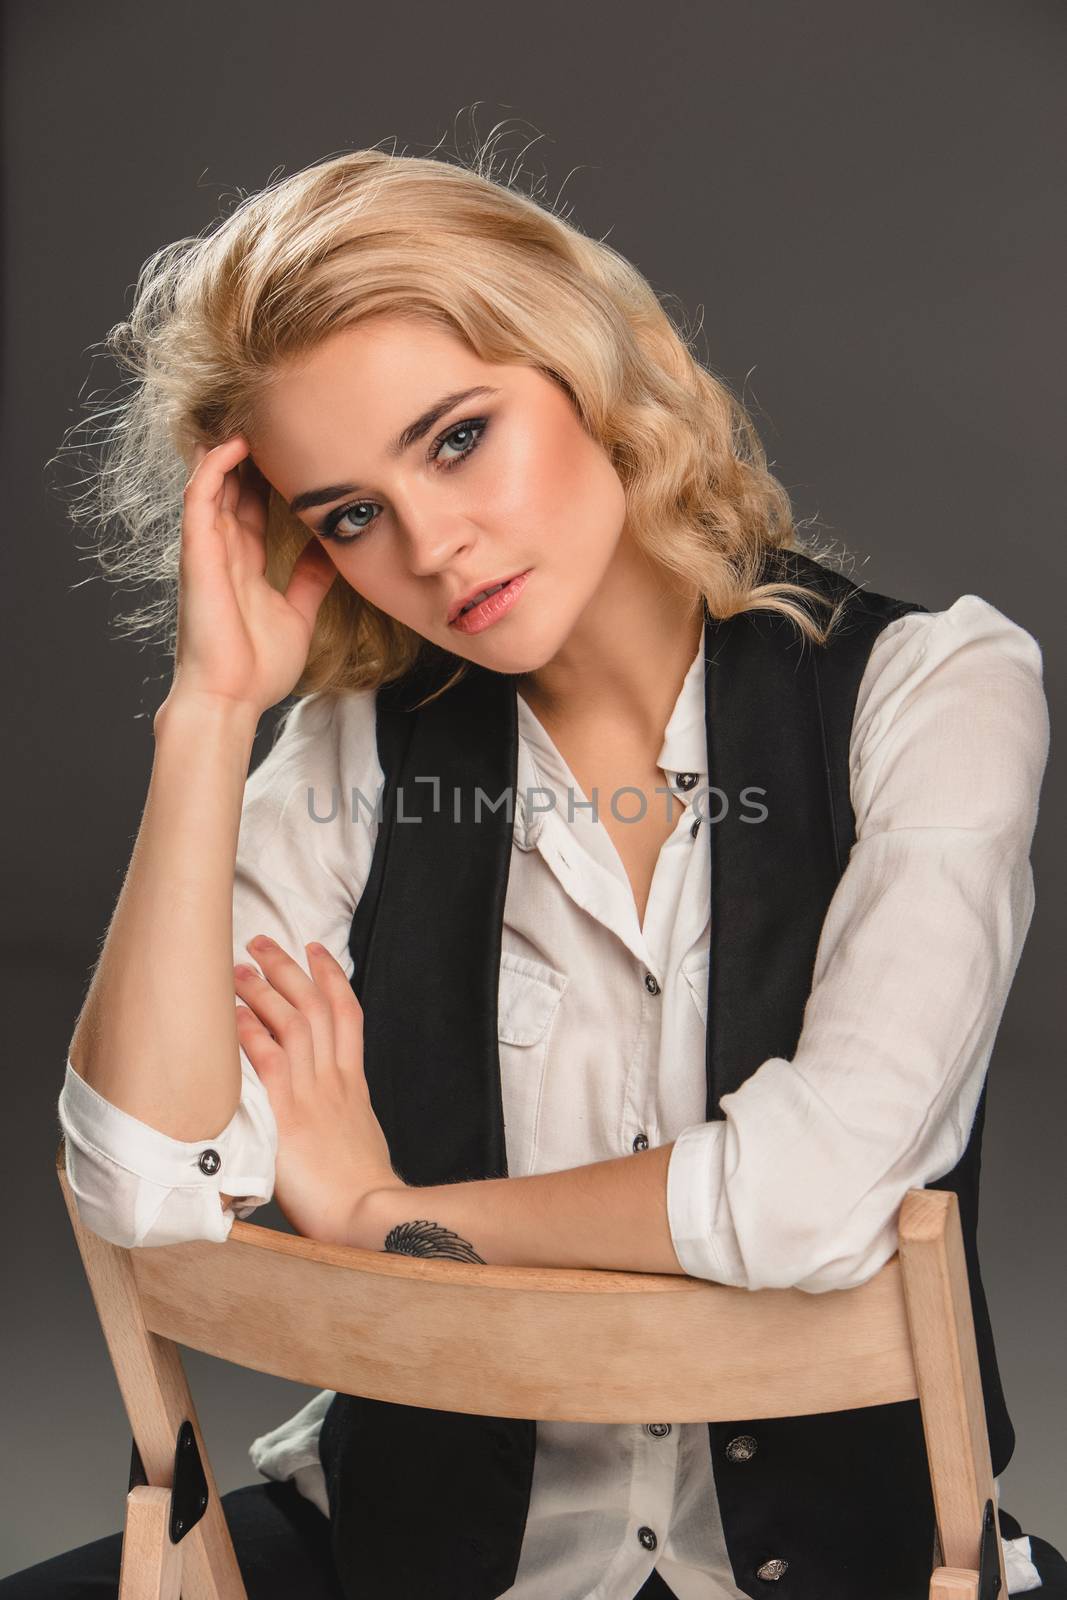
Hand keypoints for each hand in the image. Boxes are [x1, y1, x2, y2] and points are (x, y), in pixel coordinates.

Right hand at [160, 435, 338, 723]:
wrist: (232, 699)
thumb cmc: (258, 668)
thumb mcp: (299, 615)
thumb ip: (310, 582)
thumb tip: (329, 554)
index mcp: (245, 564)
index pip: (254, 506)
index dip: (270, 476)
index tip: (298, 449)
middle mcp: (224, 551)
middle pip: (234, 486)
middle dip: (252, 454)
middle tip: (277, 418)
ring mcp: (208, 549)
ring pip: (213, 482)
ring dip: (229, 448)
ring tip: (252, 414)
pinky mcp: (197, 553)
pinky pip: (199, 498)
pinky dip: (213, 467)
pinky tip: (233, 443)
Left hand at [233, 936, 404, 1244]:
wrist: (369, 1219)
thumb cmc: (362, 1196)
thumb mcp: (358, 1145)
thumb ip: (339, 1122)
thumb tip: (321, 1121)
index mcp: (352, 1086)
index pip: (347, 1013)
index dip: (331, 977)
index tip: (316, 951)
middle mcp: (334, 1081)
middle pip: (315, 1006)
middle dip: (289, 969)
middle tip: (262, 944)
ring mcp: (312, 1096)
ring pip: (292, 1024)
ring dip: (264, 991)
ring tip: (239, 968)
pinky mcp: (288, 1118)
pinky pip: (268, 1063)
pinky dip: (250, 1034)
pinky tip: (231, 1016)